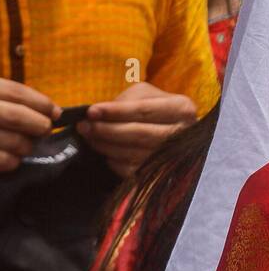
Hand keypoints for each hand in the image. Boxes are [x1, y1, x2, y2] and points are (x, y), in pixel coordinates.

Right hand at [0, 78, 59, 173]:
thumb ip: (9, 100)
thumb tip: (51, 111)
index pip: (15, 92)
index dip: (40, 102)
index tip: (56, 111)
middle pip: (14, 115)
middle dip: (37, 124)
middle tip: (46, 130)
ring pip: (8, 139)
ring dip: (24, 145)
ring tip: (28, 147)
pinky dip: (9, 161)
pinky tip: (14, 161)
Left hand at [78, 82, 197, 178]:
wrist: (174, 131)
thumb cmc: (156, 109)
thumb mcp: (147, 95)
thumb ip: (126, 100)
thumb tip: (99, 113)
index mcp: (181, 108)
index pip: (144, 110)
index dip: (115, 111)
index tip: (91, 111)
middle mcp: (181, 134)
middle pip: (138, 133)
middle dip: (106, 130)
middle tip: (84, 126)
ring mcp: (172, 156)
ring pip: (132, 153)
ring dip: (105, 146)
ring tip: (89, 137)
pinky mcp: (160, 175)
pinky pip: (131, 170)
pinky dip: (113, 161)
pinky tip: (106, 152)